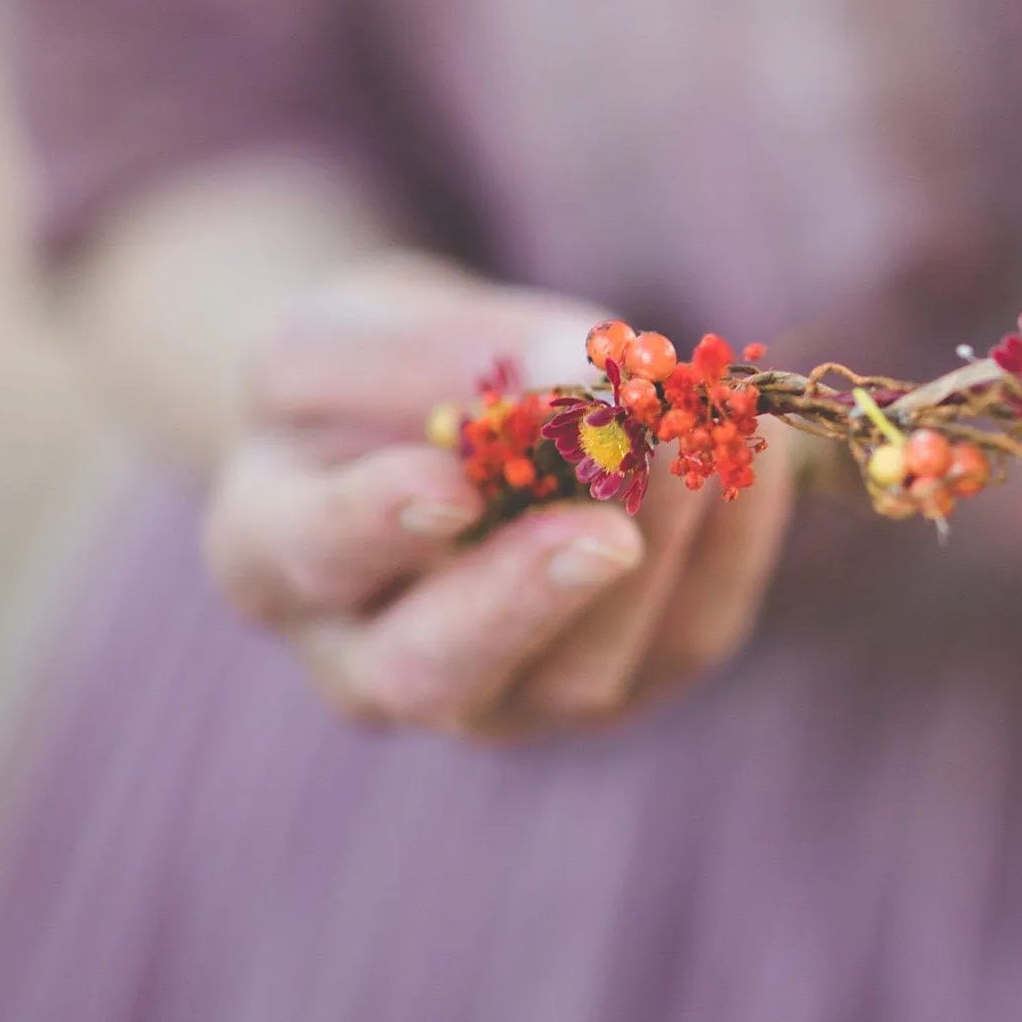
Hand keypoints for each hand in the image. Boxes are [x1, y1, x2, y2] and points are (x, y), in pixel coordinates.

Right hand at [200, 252, 796, 737]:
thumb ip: (445, 349)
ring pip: (578, 677)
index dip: (378, 526)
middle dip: (525, 599)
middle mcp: (373, 661)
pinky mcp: (615, 683)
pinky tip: (749, 460)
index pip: (316, 558)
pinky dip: (728, 553)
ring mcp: (501, 696)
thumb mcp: (362, 325)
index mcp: (272, 556)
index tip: (447, 483)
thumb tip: (587, 361)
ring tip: (695, 441)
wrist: (428, 426)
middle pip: (439, 671)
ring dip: (654, 558)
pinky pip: (681, 642)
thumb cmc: (371, 373)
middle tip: (602, 532)